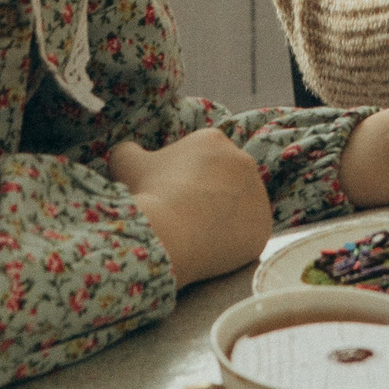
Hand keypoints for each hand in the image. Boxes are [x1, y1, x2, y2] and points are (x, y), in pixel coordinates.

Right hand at [106, 128, 272, 287]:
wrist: (167, 233)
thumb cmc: (148, 193)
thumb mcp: (125, 162)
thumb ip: (128, 150)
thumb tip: (127, 151)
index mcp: (213, 140)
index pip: (203, 159)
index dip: (185, 178)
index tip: (171, 194)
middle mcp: (243, 160)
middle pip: (225, 181)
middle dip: (208, 195)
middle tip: (184, 216)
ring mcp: (258, 194)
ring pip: (239, 207)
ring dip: (223, 217)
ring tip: (197, 234)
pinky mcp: (264, 226)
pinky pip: (248, 234)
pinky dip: (232, 242)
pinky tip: (211, 249)